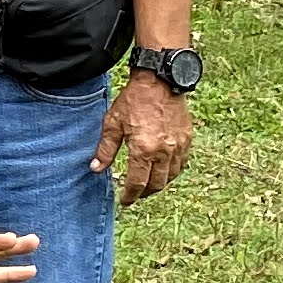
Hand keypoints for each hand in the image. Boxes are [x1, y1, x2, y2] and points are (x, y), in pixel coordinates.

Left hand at [93, 74, 193, 203]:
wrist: (159, 82)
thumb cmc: (133, 101)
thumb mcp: (113, 124)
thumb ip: (105, 149)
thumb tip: (96, 169)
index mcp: (144, 150)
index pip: (138, 183)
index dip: (130, 196)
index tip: (124, 201)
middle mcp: (164, 152)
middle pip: (156, 184)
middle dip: (145, 193)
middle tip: (135, 194)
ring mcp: (178, 146)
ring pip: (171, 176)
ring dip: (159, 184)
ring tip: (148, 184)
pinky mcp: (187, 139)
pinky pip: (181, 163)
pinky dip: (172, 171)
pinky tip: (164, 170)